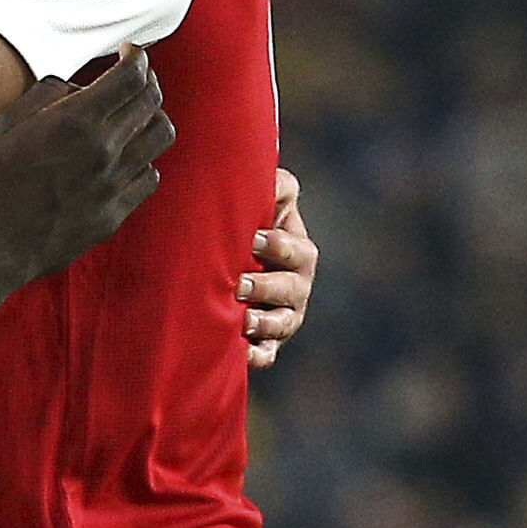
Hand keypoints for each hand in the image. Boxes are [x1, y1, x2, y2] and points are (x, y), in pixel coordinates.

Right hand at [0, 49, 171, 294]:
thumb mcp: (5, 125)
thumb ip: (46, 94)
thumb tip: (76, 86)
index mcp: (76, 121)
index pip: (131, 75)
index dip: (136, 55)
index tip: (128, 52)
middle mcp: (104, 149)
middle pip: (151, 100)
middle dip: (147, 79)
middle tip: (134, 78)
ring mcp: (114, 184)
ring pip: (161, 135)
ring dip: (152, 116)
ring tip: (135, 116)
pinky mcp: (116, 212)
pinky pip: (150, 176)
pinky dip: (144, 159)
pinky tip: (125, 158)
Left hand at [240, 168, 317, 366]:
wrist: (230, 265)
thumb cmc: (248, 226)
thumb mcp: (267, 202)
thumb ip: (275, 186)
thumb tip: (270, 172)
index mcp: (296, 250)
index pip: (293, 248)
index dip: (275, 244)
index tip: (252, 239)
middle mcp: (296, 284)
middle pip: (290, 288)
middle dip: (266, 286)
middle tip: (239, 283)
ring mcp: (285, 315)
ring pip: (282, 323)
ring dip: (264, 323)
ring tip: (243, 320)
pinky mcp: (269, 341)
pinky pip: (268, 353)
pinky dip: (257, 355)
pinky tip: (243, 354)